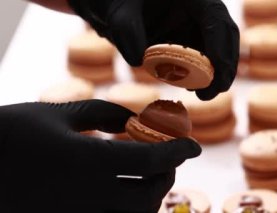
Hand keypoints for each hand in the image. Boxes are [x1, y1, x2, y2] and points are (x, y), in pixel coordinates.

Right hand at [0, 100, 200, 211]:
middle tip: (168, 159)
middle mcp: (87, 197)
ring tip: (148, 177)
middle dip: (166, 176)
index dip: (177, 151)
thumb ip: (103, 113)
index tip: (194, 145)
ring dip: (148, 200)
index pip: (150, 160)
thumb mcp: (59, 112)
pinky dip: (125, 210)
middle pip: (148, 197)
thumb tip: (136, 119)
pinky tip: (121, 192)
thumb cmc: (11, 132)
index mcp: (88, 162)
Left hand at [68, 0, 239, 99]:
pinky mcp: (194, 40)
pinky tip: (192, 86)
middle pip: (226, 34)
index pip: (215, 16)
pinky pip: (206, 58)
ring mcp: (199, 25)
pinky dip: (203, 73)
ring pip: (220, 49)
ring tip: (204, 94)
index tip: (217, 68)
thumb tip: (137, 60)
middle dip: (226, 63)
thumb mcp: (120, 15)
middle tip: (215, 90)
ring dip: (217, 73)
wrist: (124, 10)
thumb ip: (126, 32)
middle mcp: (201, 10)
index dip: (220, 42)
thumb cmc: (124, 5)